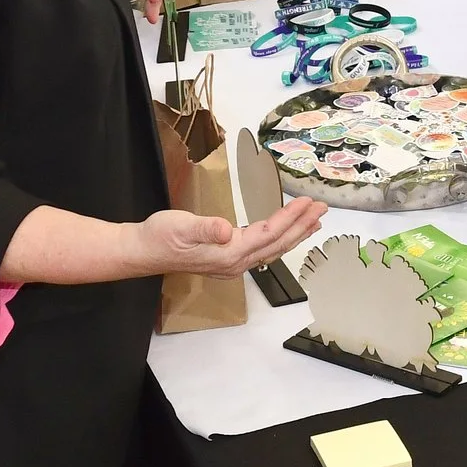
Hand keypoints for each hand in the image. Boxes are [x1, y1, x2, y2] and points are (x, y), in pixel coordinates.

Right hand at [133, 198, 326, 277]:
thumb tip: (226, 230)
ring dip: (295, 234)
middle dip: (302, 225)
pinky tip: (285, 233)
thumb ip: (205, 227)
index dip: (290, 217)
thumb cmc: (160, 237)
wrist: (143, 252)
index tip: (308, 202)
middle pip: (278, 243)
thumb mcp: (181, 226)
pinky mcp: (227, 260)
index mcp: (229, 252)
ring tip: (314, 221)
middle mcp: (236, 262)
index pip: (269, 233)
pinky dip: (280, 239)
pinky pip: (263, 250)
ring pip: (273, 249)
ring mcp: (233, 264)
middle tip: (322, 208)